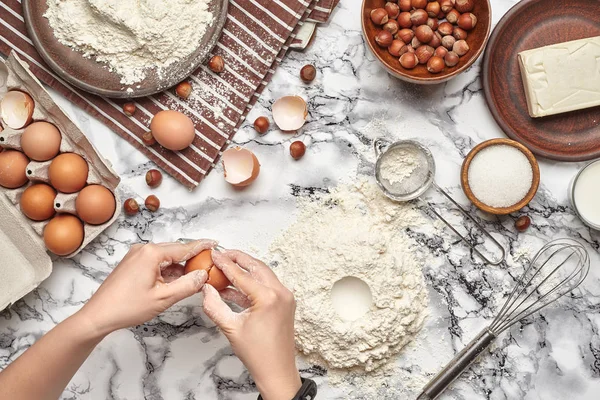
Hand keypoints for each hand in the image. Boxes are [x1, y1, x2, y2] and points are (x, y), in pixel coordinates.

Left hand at [79, 240, 215, 336]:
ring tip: (194, 278)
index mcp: (152, 253)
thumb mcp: (163, 298)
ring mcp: (137, 255)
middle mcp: (144, 249)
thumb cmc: (127, 307)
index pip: (184, 247)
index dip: (202, 246)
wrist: (98, 315)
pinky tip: (175, 281)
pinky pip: (156, 262)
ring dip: (179, 267)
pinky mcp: (133, 264)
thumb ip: (187, 285)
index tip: (216, 244)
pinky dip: (168, 270)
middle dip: (192, 258)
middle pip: (176, 251)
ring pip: (166, 257)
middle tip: (209, 266)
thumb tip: (203, 275)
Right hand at [202, 250, 300, 399]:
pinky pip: (267, 286)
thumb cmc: (258, 354)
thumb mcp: (230, 328)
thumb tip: (206, 290)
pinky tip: (234, 287)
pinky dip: (251, 284)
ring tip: (226, 267)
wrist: (277, 371)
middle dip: (238, 258)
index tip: (214, 255)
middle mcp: (281, 293)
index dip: (225, 263)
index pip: (242, 274)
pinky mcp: (285, 303)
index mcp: (269, 297)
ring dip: (245, 270)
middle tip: (223, 254)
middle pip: (256, 267)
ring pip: (263, 274)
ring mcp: (285, 297)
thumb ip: (214, 305)